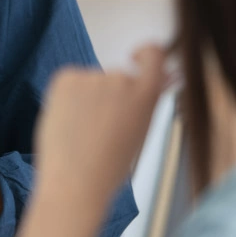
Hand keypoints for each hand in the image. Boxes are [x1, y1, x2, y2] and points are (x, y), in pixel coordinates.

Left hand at [13, 45, 168, 236]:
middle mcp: (122, 78)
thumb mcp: (140, 131)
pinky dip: (66, 97)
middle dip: (108, 96)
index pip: (153, 54)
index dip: (145, 54)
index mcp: (147, 94)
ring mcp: (92, 76)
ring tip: (80, 132)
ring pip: (90, 83)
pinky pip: (69, 82)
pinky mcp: (65, 77)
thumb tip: (170, 74)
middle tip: (98, 129)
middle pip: (116, 77)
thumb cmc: (110, 167)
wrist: (75, 182)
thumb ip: (150, 100)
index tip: (134, 58)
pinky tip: (66, 123)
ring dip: (86, 99)